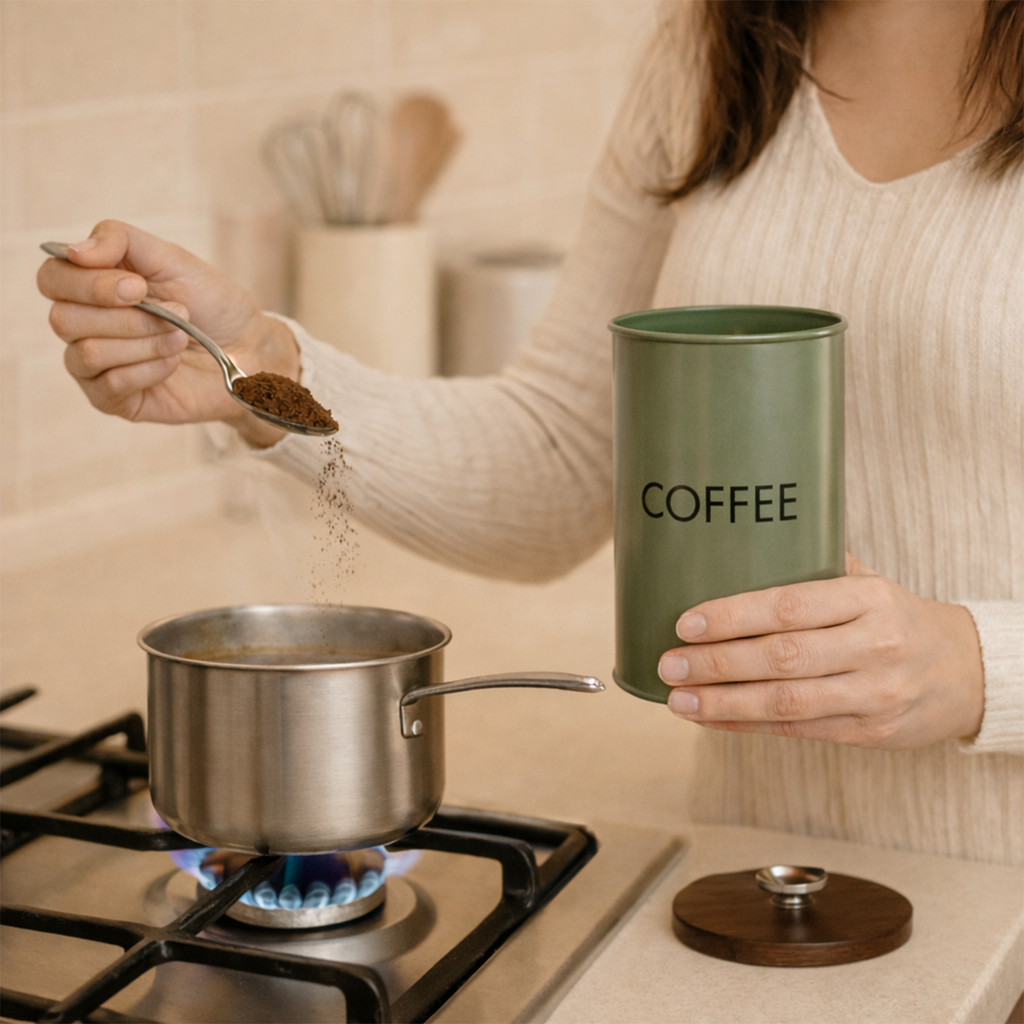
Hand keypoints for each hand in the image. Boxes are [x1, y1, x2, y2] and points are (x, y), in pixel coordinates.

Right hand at [36, 220, 299, 446]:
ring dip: (144, 342)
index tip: (139, 287)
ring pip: (87, 352)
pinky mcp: (113, 400)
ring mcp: (94, 366)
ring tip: (181, 338)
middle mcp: (82, 324)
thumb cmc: (210, 303)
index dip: (90, 284)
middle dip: (128, 317)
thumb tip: (72, 251)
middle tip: (177, 314)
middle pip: (63, 319)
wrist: (249, 349)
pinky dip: (150, 369)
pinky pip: (110, 384)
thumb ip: (120, 240)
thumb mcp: (171, 258)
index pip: (52, 279)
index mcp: (90, 284)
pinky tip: (174, 364)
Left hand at [657, 554, 984, 748]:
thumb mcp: (868, 582)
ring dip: (723, 702)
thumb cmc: (896, 618)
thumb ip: (811, 568)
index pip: (791, 606)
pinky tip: (709, 717)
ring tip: (678, 697)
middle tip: (668, 662)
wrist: (966, 671)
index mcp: (869, 599)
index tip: (686, 621)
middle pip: (782, 657)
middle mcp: (874, 647)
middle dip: (717, 662)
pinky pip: (796, 730)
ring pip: (786, 702)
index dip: (734, 616)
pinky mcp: (868, 732)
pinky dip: (746, 724)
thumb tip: (735, 545)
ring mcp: (872, 694)